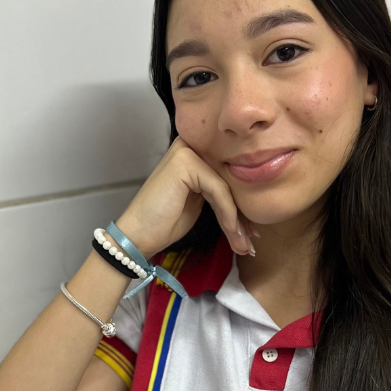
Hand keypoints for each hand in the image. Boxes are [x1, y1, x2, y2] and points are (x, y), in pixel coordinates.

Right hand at [115, 137, 252, 258]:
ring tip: (245, 245)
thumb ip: (219, 192)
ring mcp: (187, 151)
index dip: (242, 205)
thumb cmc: (165, 221)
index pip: (229, 175)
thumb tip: (252, 202)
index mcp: (196, 151)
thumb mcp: (199, 202)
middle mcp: (192, 145)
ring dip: (238, 221)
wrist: (138, 234)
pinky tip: (233, 233)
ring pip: (227, 187)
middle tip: (252, 241)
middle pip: (230, 180)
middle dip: (243, 215)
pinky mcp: (186, 163)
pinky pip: (219, 190)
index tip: (252, 232)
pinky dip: (229, 215)